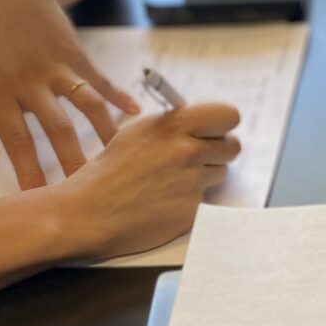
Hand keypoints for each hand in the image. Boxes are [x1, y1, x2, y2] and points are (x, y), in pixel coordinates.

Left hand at [0, 0, 140, 189]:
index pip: (17, 140)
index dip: (29, 172)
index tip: (39, 200)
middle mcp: (29, 82)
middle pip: (58, 129)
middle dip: (74, 163)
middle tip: (89, 193)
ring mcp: (56, 68)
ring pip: (86, 107)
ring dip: (105, 136)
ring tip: (120, 162)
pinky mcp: (75, 55)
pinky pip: (101, 80)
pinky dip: (120, 97)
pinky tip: (137, 113)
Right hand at [55, 104, 241, 257]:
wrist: (92, 210)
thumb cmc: (111, 171)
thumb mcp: (140, 133)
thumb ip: (175, 126)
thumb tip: (202, 125)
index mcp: (174, 125)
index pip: (229, 115)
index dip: (224, 125)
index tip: (215, 132)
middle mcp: (187, 150)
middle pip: (233, 146)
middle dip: (220, 152)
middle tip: (199, 158)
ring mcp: (193, 181)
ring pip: (221, 173)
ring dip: (205, 176)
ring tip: (174, 181)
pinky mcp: (193, 208)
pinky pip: (206, 199)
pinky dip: (192, 199)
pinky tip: (168, 200)